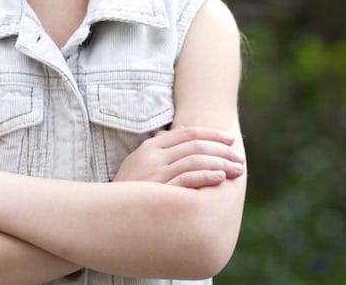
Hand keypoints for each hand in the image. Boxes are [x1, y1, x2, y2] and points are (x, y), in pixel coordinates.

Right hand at [114, 126, 244, 187]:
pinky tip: (220, 178)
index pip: (186, 134)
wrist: (107, 213)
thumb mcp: (139, 165)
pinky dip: (206, 176)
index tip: (229, 140)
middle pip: (195, 145)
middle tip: (238, 158)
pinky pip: (187, 179)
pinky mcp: (159, 190)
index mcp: (149, 147)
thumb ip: (159, 150)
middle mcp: (153, 156)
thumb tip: (180, 133)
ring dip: (220, 163)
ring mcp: (155, 173)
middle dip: (221, 150)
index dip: (211, 134)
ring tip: (236, 170)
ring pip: (195, 160)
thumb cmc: (128, 191)